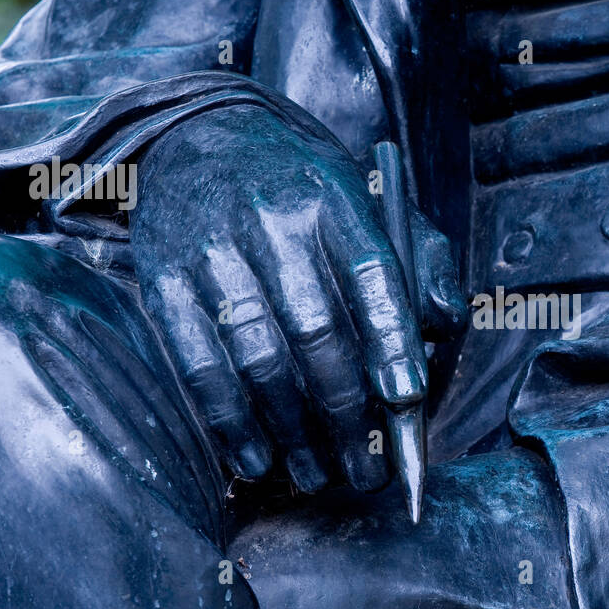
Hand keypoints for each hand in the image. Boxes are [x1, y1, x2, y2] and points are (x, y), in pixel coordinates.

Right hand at [130, 104, 465, 492]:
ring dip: (292, 431)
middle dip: (346, 413)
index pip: (372, 272)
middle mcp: (272, 220)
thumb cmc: (301, 187)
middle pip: (315, 330)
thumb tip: (445, 324)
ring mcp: (211, 249)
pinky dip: (229, 423)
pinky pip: (198, 365)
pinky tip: (256, 458)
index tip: (407, 399)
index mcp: (334, 196)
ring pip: (258, 358)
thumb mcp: (367, 196)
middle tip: (369, 471)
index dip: (390, 338)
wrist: (198, 132)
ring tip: (318, 476)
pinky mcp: (163, 277)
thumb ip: (419, 259)